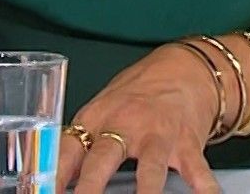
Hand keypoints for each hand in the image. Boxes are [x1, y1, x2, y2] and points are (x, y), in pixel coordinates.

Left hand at [60, 44, 222, 193]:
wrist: (184, 68)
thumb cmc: (137, 94)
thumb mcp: (102, 110)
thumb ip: (83, 142)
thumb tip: (57, 177)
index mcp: (96, 118)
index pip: (68, 148)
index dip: (54, 173)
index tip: (46, 191)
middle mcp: (125, 125)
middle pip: (103, 158)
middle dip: (90, 185)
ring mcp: (157, 134)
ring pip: (150, 167)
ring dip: (145, 191)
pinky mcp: (187, 142)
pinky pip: (196, 168)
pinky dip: (203, 186)